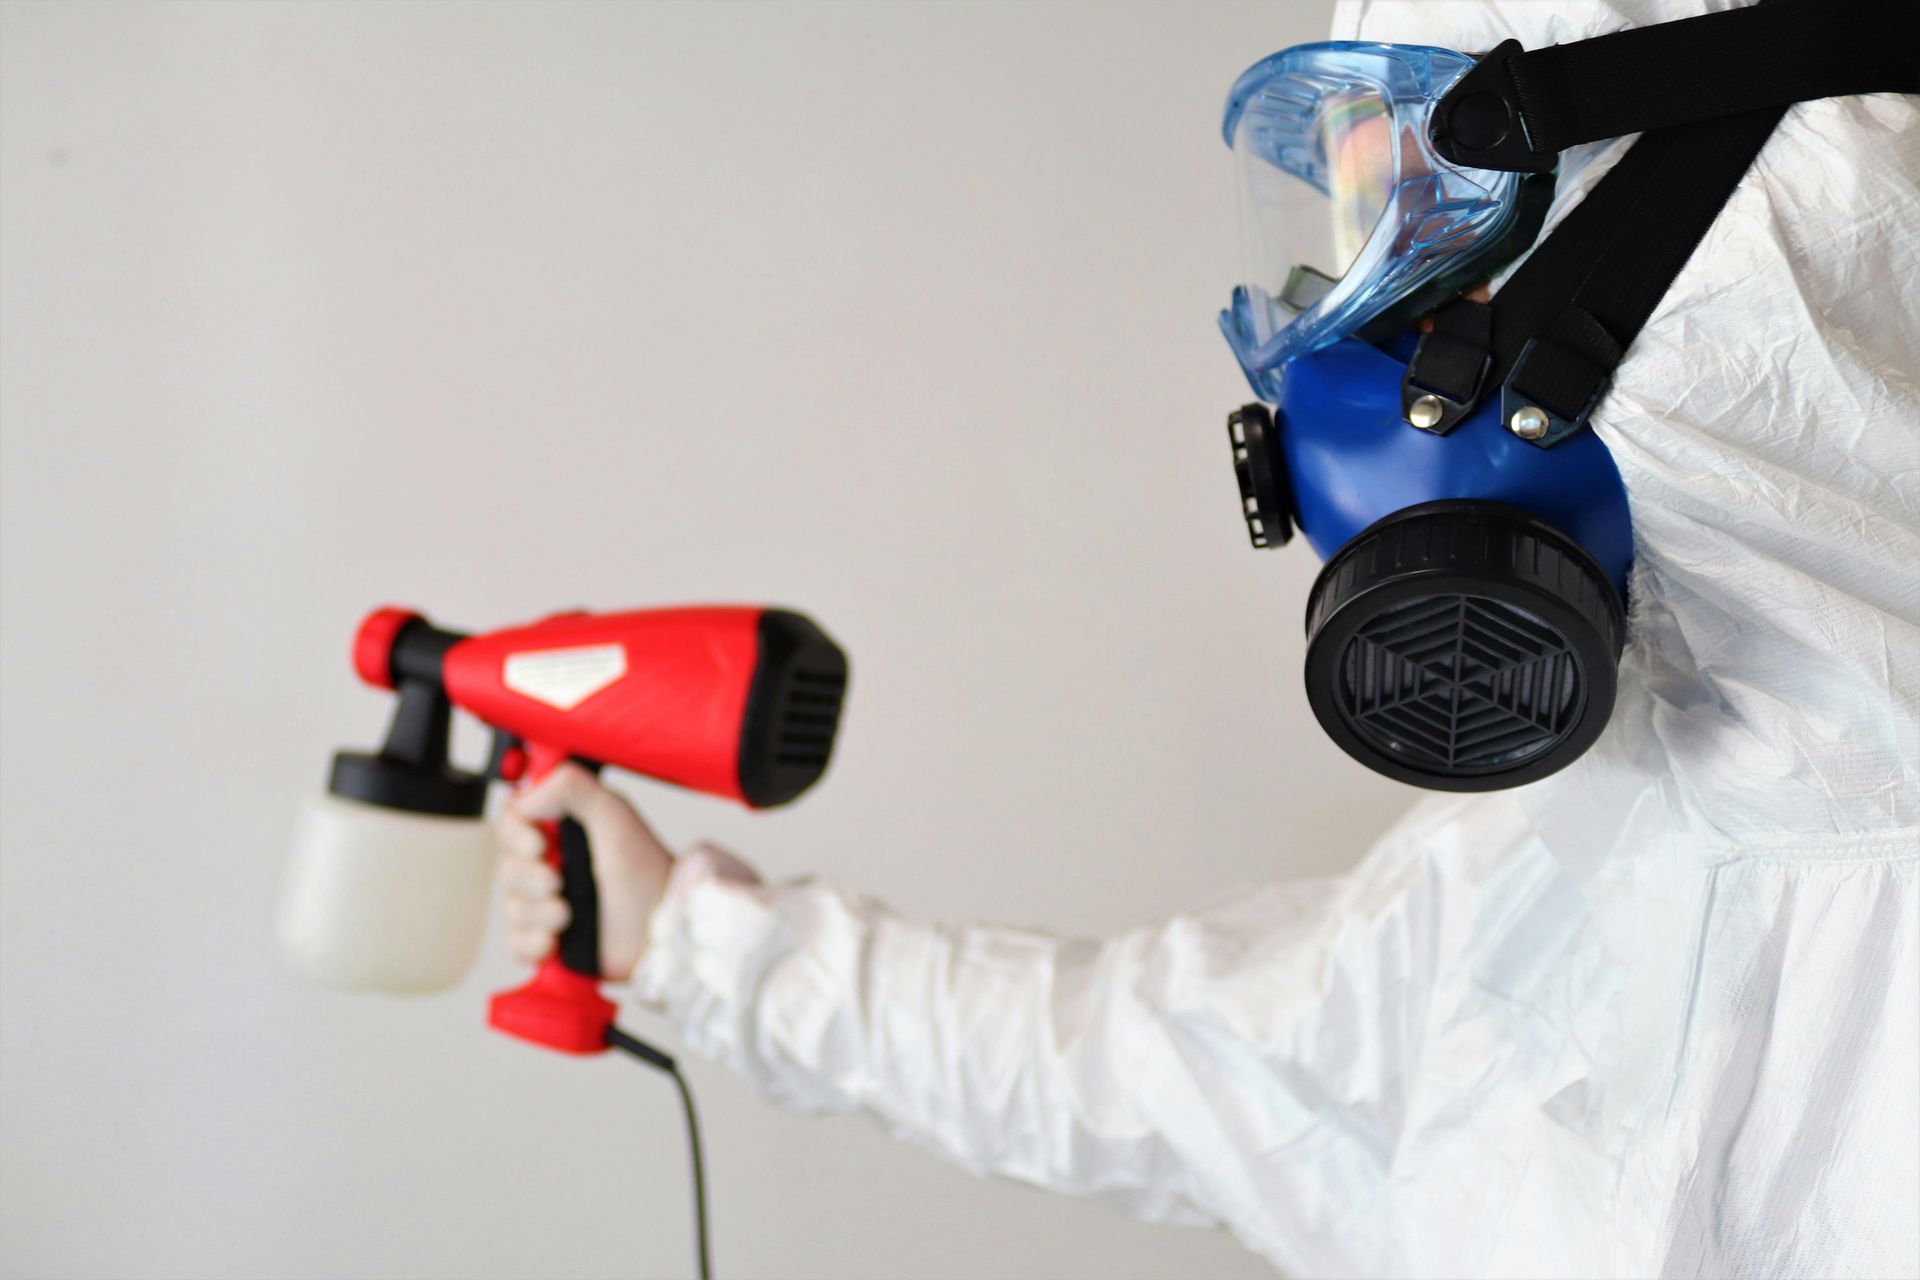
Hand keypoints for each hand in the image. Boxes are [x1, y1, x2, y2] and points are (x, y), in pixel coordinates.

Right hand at [497, 763, 674, 980]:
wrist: (662, 925)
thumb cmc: (646, 869)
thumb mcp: (614, 815)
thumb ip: (572, 788)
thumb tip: (527, 796)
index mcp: (562, 831)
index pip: (512, 824)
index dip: (516, 834)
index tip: (538, 844)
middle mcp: (550, 865)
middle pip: (506, 867)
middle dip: (529, 877)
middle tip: (557, 882)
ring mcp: (548, 904)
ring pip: (511, 907)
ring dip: (538, 912)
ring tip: (568, 915)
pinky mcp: (550, 940)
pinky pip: (517, 943)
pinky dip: (532, 943)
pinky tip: (555, 941)